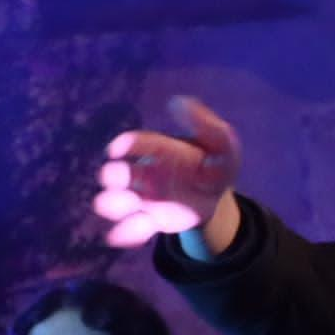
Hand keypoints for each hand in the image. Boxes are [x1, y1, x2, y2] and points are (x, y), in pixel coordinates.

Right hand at [94, 97, 242, 254]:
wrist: (217, 195)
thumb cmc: (216, 163)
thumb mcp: (222, 142)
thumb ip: (205, 123)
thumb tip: (178, 102)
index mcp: (155, 151)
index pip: (135, 144)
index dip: (125, 145)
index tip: (117, 148)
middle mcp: (142, 175)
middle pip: (115, 175)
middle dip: (112, 176)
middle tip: (116, 177)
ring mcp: (143, 199)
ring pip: (116, 203)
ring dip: (114, 205)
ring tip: (128, 206)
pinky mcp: (149, 221)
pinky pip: (130, 229)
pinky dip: (124, 232)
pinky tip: (124, 232)